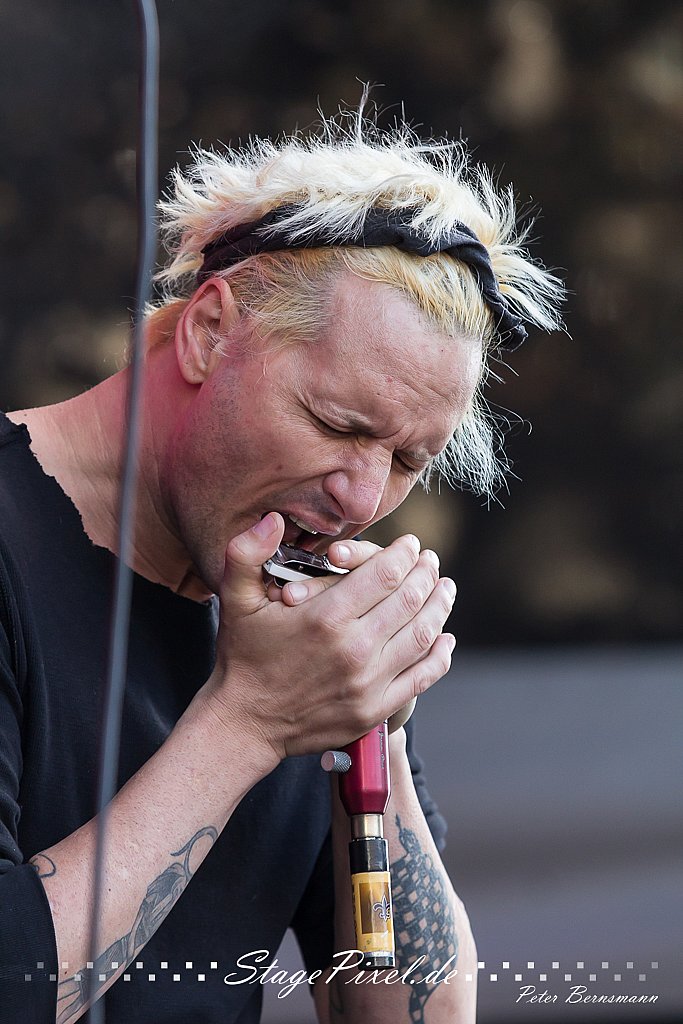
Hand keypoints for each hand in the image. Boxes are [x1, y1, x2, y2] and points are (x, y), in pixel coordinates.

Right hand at [202, 513, 455, 764]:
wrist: (245, 722)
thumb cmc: (243, 656)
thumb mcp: (235, 600)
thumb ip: (246, 553)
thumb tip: (272, 520)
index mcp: (324, 618)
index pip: (384, 574)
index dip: (404, 554)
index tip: (410, 544)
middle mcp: (352, 650)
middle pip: (409, 600)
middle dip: (426, 573)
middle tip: (431, 560)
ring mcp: (367, 683)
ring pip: (422, 635)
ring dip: (440, 606)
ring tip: (445, 588)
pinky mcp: (374, 709)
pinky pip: (421, 678)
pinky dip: (440, 655)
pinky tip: (445, 638)